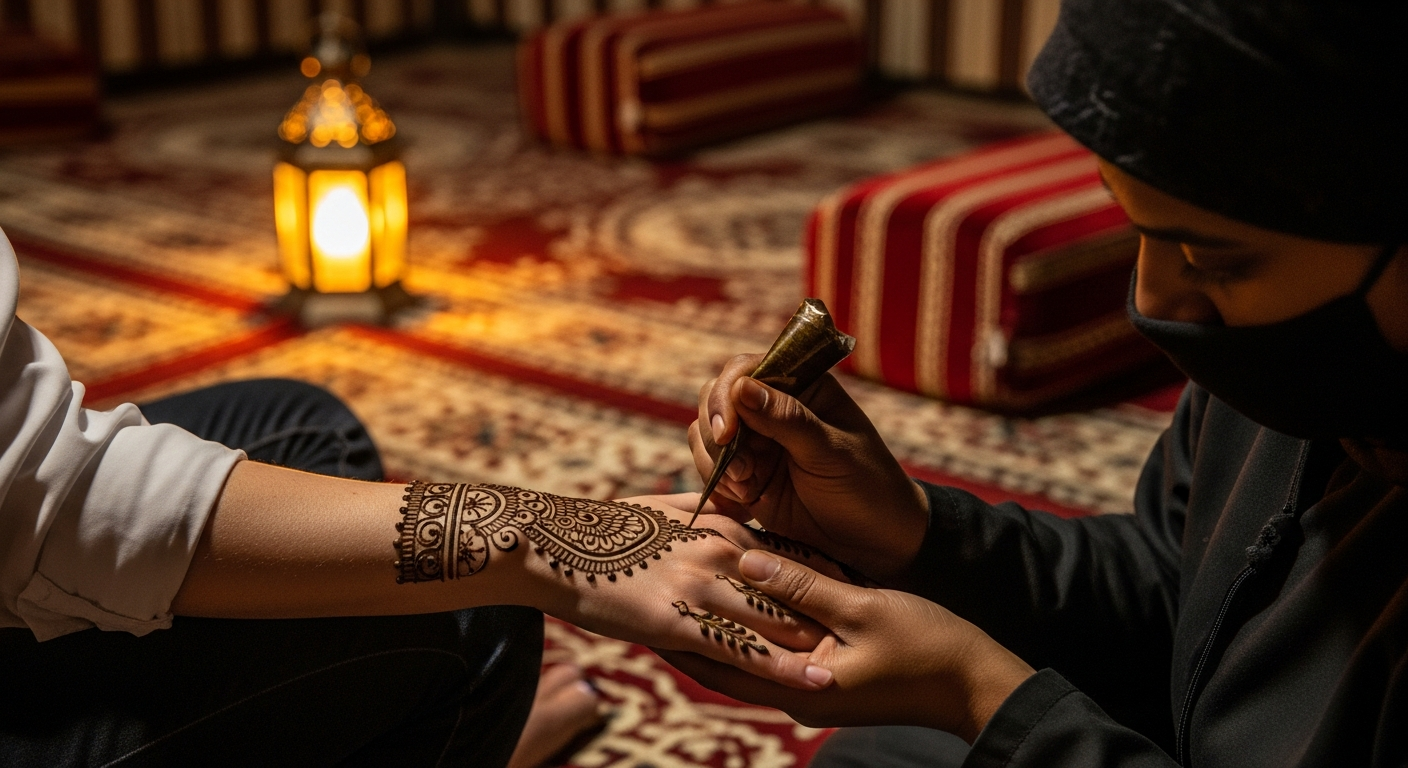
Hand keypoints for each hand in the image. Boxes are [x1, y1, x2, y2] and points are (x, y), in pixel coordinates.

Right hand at [522, 494, 836, 691]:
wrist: (554, 545)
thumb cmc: (603, 531)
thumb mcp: (662, 514)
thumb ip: (697, 519)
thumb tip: (716, 519)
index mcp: (720, 528)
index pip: (790, 555)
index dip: (827, 578)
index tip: (861, 596)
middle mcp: (721, 554)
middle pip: (793, 588)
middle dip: (835, 613)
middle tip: (881, 636)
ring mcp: (701, 587)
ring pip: (777, 619)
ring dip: (821, 644)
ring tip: (866, 665)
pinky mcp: (679, 621)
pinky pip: (743, 648)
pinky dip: (784, 667)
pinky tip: (817, 682)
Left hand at [657, 550, 1034, 742]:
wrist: (975, 683)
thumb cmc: (927, 647)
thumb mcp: (862, 607)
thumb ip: (801, 584)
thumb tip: (743, 560)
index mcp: (797, 683)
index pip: (717, 662)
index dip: (674, 634)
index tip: (637, 605)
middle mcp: (795, 692)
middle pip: (723, 664)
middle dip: (683, 634)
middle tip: (643, 599)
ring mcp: (812, 685)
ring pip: (747, 657)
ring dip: (715, 630)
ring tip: (678, 596)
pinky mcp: (828, 673)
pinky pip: (775, 652)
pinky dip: (751, 629)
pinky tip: (739, 603)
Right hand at [688, 354, 929, 583]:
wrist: (875, 542)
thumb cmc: (867, 486)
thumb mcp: (832, 452)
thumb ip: (787, 420)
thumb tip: (742, 387)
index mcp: (801, 386)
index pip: (744, 370)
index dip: (725, 396)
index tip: (726, 432)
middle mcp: (772, 409)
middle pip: (715, 401)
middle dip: (717, 436)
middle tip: (742, 473)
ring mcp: (756, 443)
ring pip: (705, 436)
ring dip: (715, 463)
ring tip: (747, 490)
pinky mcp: (746, 477)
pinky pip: (710, 471)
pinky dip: (716, 488)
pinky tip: (743, 507)